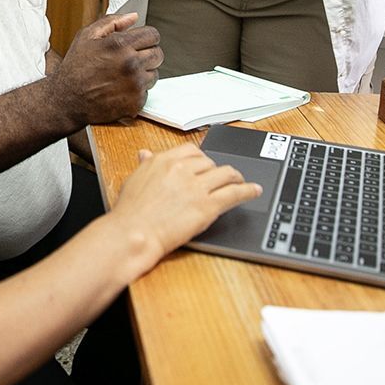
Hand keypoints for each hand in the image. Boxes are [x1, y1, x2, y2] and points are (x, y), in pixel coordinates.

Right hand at [46, 12, 162, 127]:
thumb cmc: (75, 68)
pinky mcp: (136, 102)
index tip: (139, 43)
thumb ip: (112, 22)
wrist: (67, 100)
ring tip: (122, 75)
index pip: (153, 35)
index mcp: (120, 45)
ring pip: (154, 74)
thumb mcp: (87, 36)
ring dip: (143, 73)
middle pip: (158, 54)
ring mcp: (134, 85)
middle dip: (146, 54)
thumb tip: (133, 17)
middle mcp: (130, 64)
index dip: (146, 38)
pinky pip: (147, 92)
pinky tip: (120, 89)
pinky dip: (137, 91)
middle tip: (130, 59)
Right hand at [110, 145, 260, 266]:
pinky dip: (248, 190)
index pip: (191, 151)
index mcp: (164, 160)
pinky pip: (235, 193)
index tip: (205, 165)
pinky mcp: (208, 205)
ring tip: (240, 182)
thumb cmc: (130, 213)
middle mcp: (182, 169)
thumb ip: (145, 165)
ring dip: (236, 177)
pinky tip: (254, 190)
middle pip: (210, 162)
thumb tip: (146, 154)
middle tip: (220, 179)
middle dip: (216, 171)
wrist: (134, 233)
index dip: (202, 159)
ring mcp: (197, 187)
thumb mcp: (134, 180)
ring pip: (226, 173)